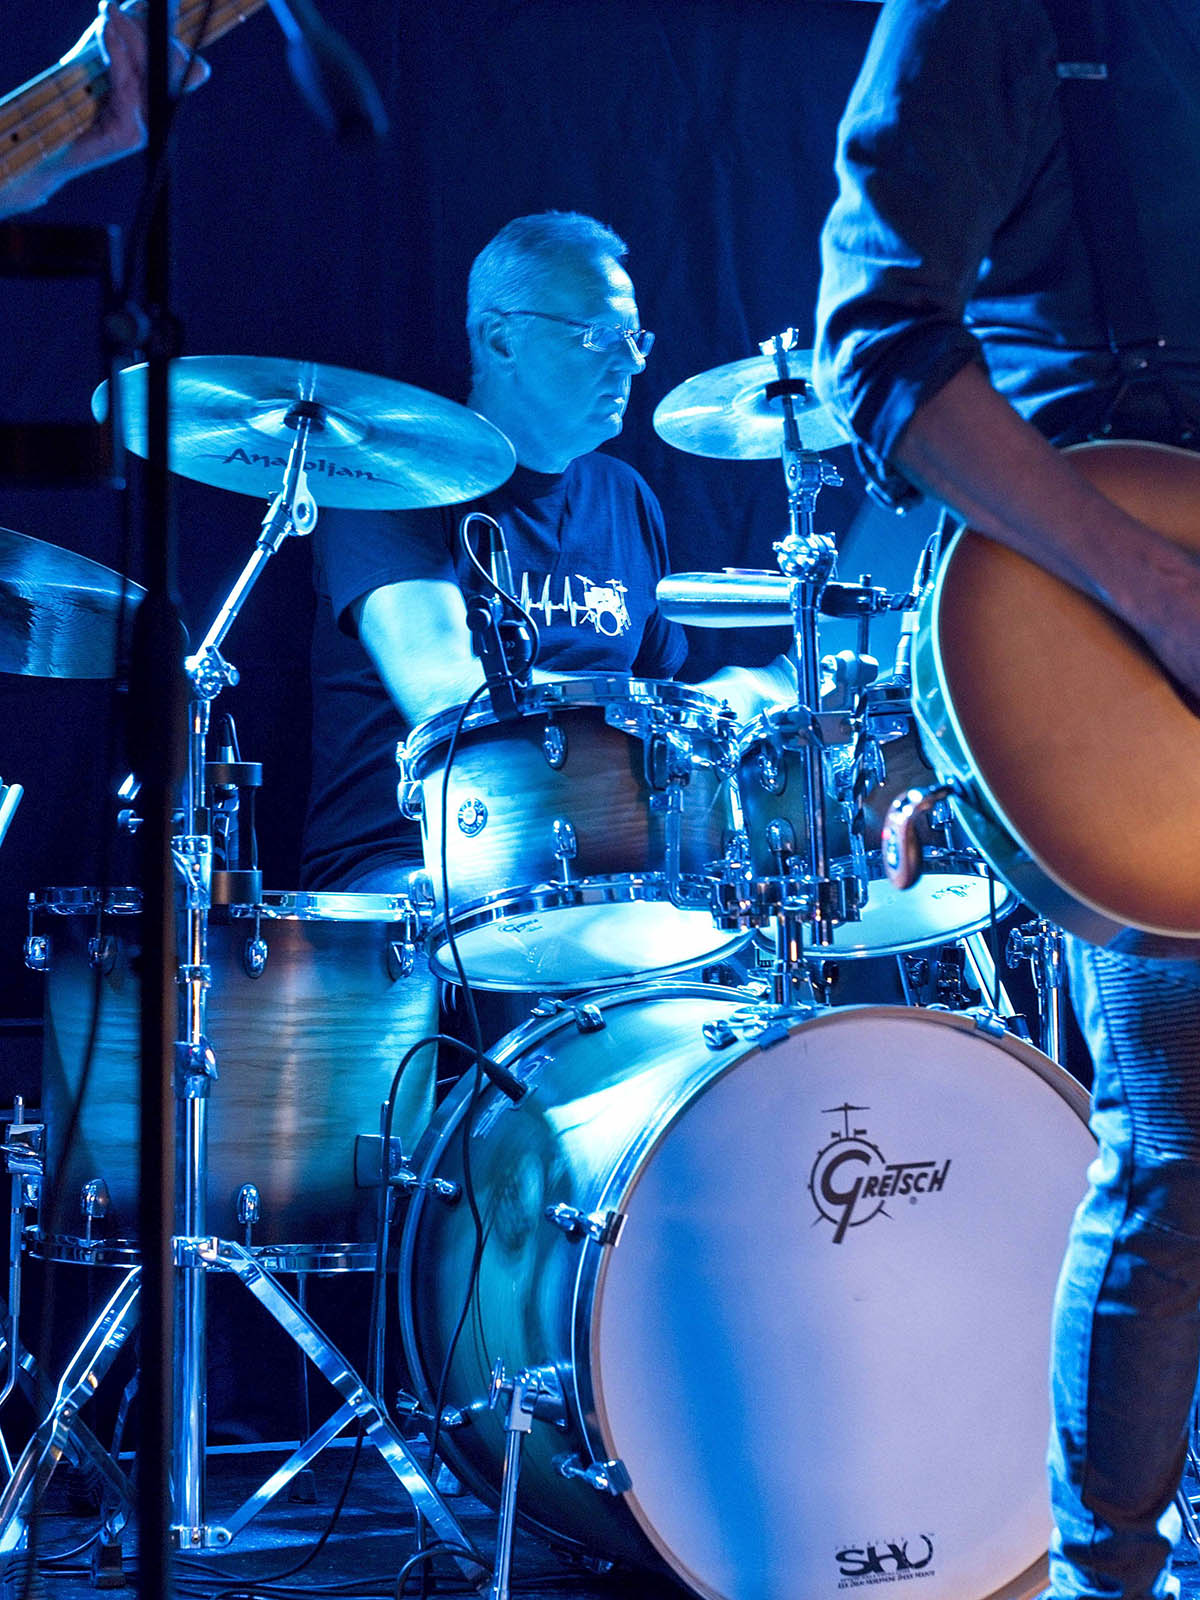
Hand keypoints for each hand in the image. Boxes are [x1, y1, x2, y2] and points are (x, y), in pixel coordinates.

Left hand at [59, 0, 210, 176]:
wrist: (52, 152)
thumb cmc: (71, 110)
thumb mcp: (92, 69)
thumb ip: (108, 45)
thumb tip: (113, 11)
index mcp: (155, 102)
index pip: (180, 66)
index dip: (165, 39)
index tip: (130, 13)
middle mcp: (156, 116)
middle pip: (169, 66)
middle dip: (142, 33)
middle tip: (114, 10)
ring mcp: (145, 128)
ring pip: (149, 73)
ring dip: (129, 38)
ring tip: (110, 16)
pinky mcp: (129, 135)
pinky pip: (127, 87)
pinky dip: (118, 57)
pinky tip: (107, 35)